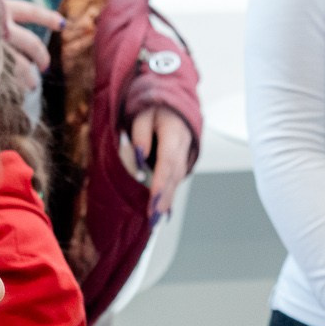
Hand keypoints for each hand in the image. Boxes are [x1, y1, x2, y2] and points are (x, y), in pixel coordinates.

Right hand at [1, 0, 61, 89]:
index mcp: (0, 7)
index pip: (30, 12)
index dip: (47, 18)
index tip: (62, 24)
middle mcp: (0, 26)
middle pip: (31, 43)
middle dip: (41, 56)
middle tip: (45, 66)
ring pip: (19, 65)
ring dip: (27, 77)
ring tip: (31, 87)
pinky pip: (3, 78)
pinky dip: (9, 85)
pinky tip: (10, 92)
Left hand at [131, 106, 192, 226]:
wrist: (175, 106)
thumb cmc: (156, 109)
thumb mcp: (143, 114)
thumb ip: (140, 134)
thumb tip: (140, 155)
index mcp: (174, 132)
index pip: (167, 160)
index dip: (161, 182)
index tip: (154, 199)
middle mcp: (183, 146)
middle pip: (173, 175)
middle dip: (164, 198)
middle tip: (154, 217)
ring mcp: (185, 155)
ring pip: (176, 180)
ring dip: (167, 200)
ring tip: (156, 219)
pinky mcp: (182, 162)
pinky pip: (176, 180)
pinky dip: (169, 194)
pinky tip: (162, 210)